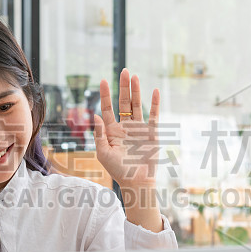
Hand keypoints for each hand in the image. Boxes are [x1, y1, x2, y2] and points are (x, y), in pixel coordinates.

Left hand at [93, 68, 159, 187]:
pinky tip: (154, 91)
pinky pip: (153, 115)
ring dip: (136, 91)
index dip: (105, 95)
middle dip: (123, 87)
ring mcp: (139, 128)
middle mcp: (125, 126)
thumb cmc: (117, 170)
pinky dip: (154, 103)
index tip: (103, 80)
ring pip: (137, 105)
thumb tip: (96, 116)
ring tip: (134, 76)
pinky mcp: (151, 132)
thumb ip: (99, 135)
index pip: (107, 108)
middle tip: (124, 71)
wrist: (136, 180)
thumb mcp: (103, 153)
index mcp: (112, 130)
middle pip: (123, 102)